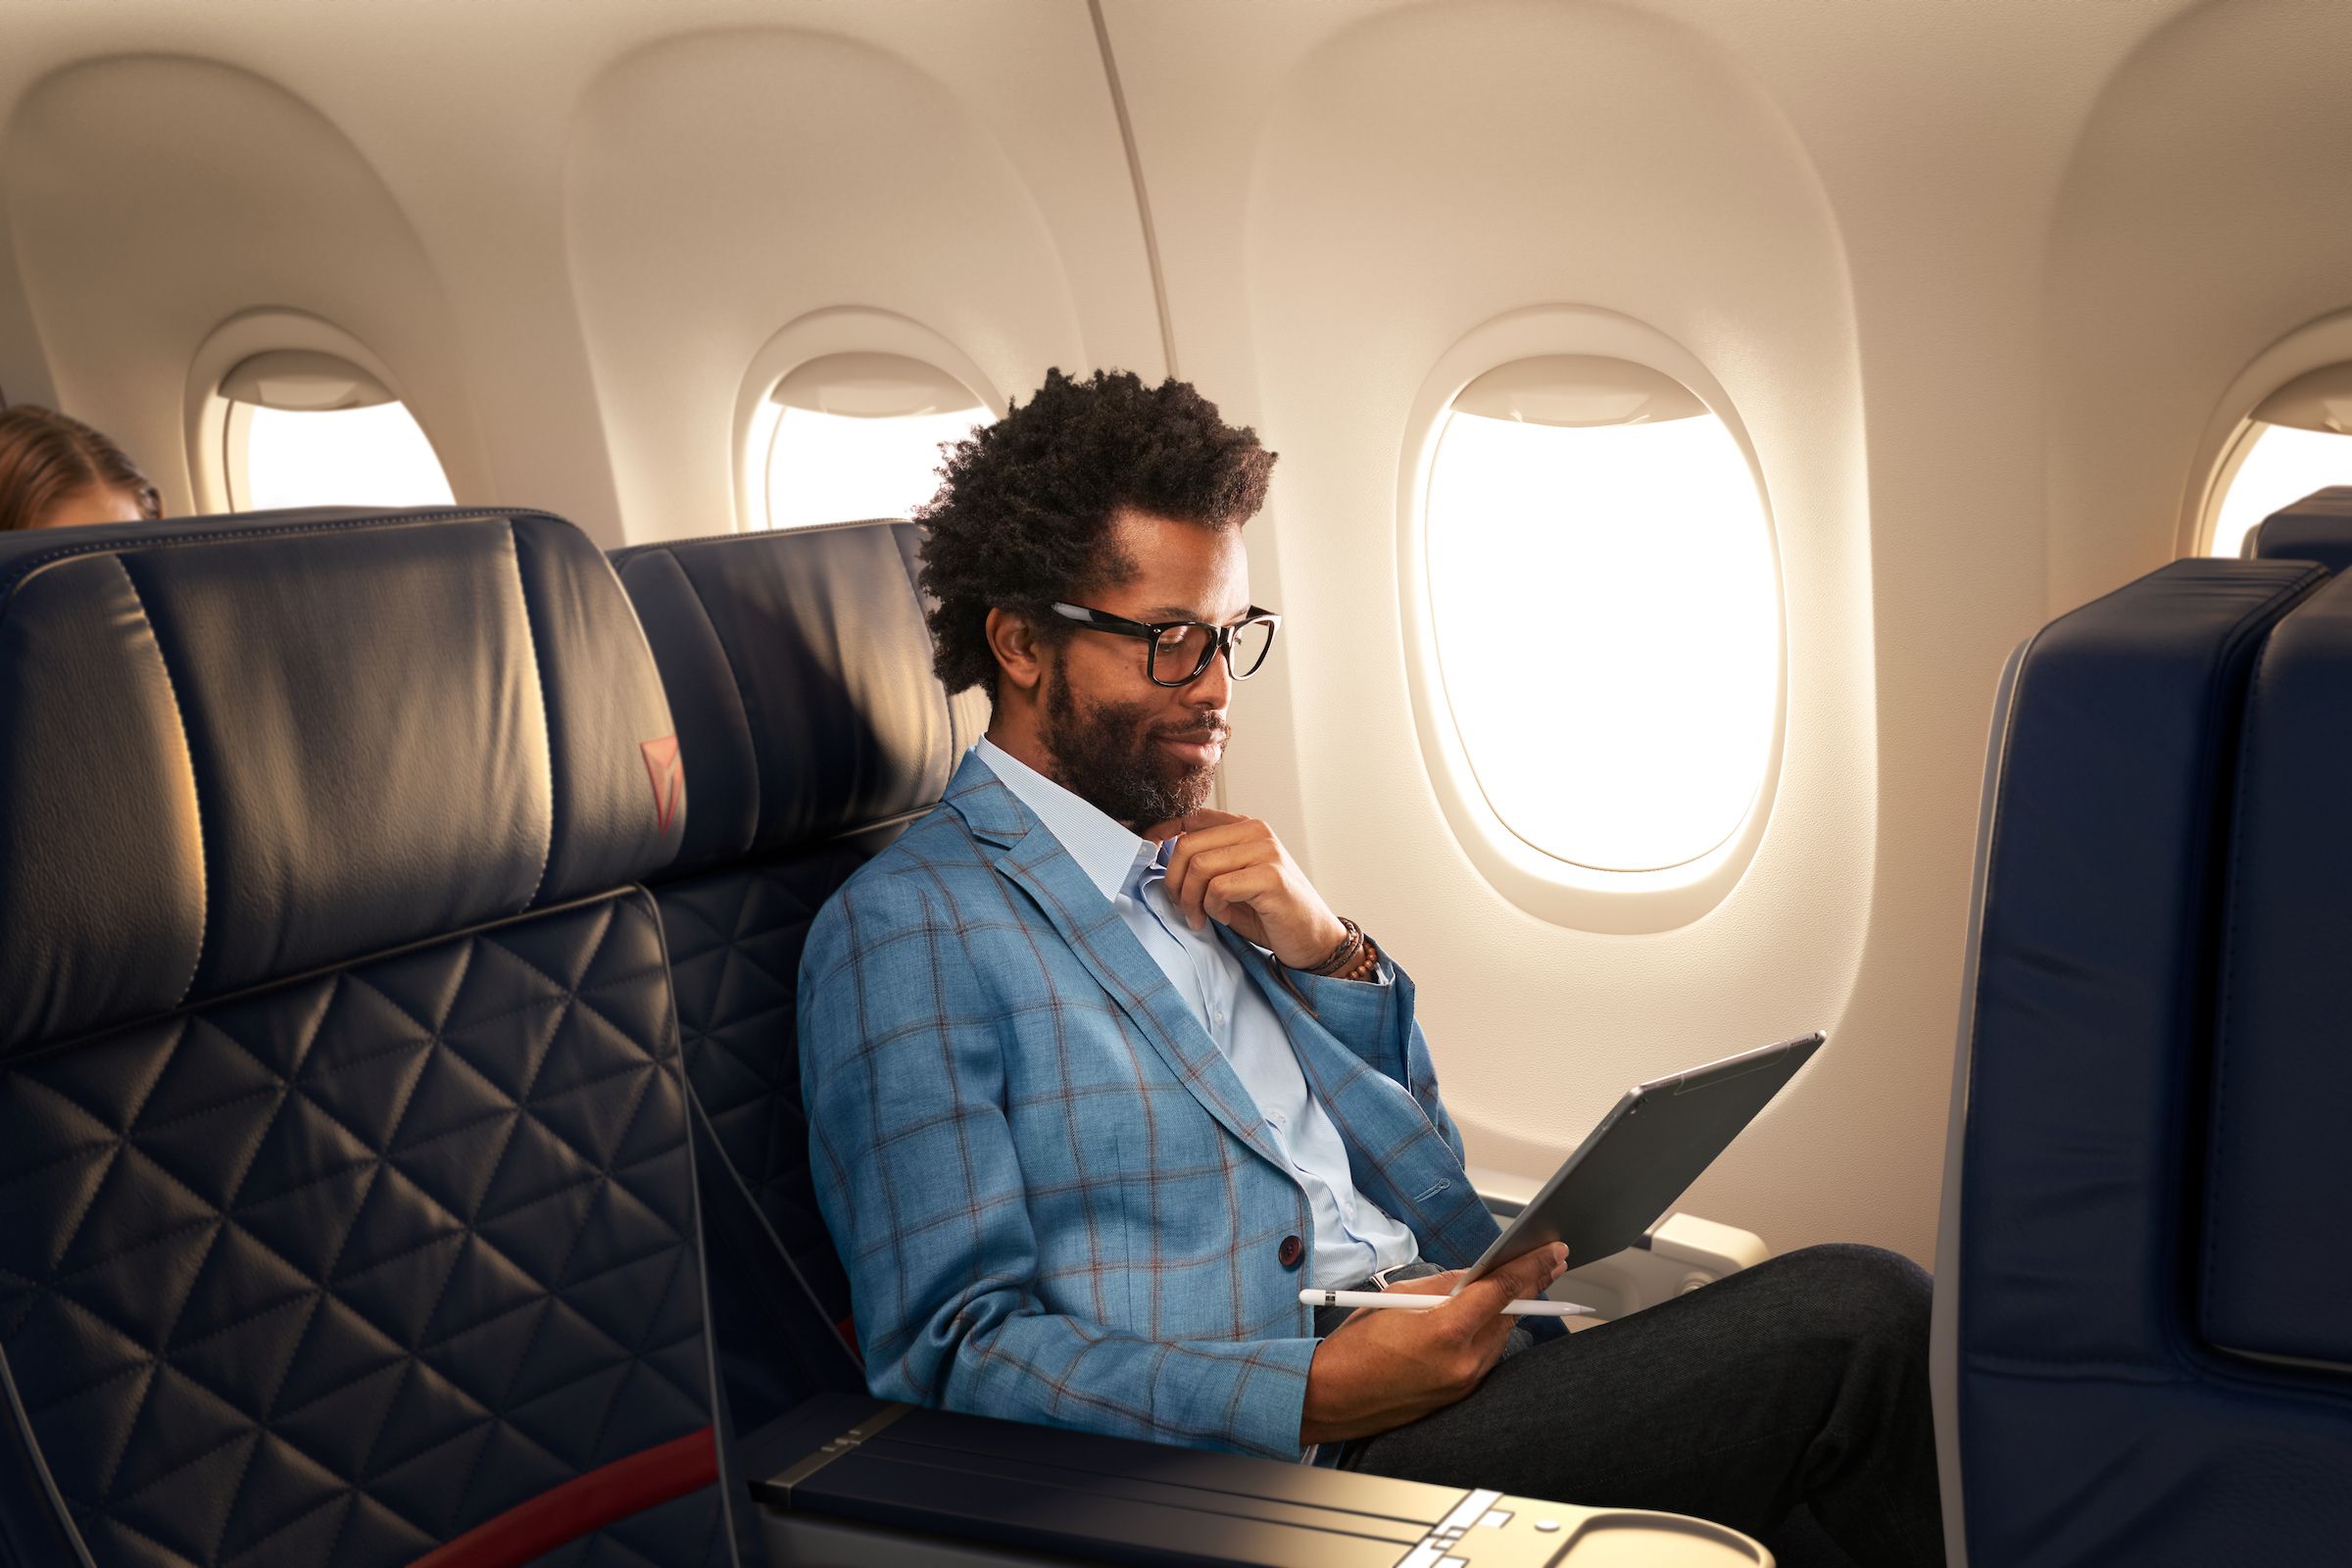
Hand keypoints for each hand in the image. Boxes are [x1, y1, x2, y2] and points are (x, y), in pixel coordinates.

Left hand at [1146, 809, 1346, 969]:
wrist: (1312, 939)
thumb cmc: (1268, 912)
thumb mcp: (1229, 882)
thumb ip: (1202, 865)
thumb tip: (1157, 857)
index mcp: (1244, 827)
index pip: (1191, 817)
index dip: (1161, 833)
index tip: (1146, 855)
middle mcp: (1255, 831)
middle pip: (1187, 844)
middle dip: (1174, 882)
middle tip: (1182, 908)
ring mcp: (1265, 851)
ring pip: (1199, 866)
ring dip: (1191, 899)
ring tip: (1201, 917)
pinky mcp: (1271, 876)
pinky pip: (1218, 887)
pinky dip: (1213, 908)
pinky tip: (1224, 917)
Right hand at [1299, 1243, 1569, 1446]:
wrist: (1332, 1396)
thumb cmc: (1356, 1345)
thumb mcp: (1398, 1298)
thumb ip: (1445, 1285)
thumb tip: (1477, 1274)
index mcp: (1446, 1330)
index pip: (1503, 1291)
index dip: (1532, 1267)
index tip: (1552, 1251)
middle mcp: (1464, 1361)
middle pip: (1511, 1314)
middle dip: (1530, 1286)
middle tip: (1549, 1261)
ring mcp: (1464, 1382)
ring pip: (1502, 1335)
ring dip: (1509, 1309)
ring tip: (1516, 1284)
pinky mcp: (1460, 1395)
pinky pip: (1486, 1356)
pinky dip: (1490, 1333)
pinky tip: (1485, 1317)